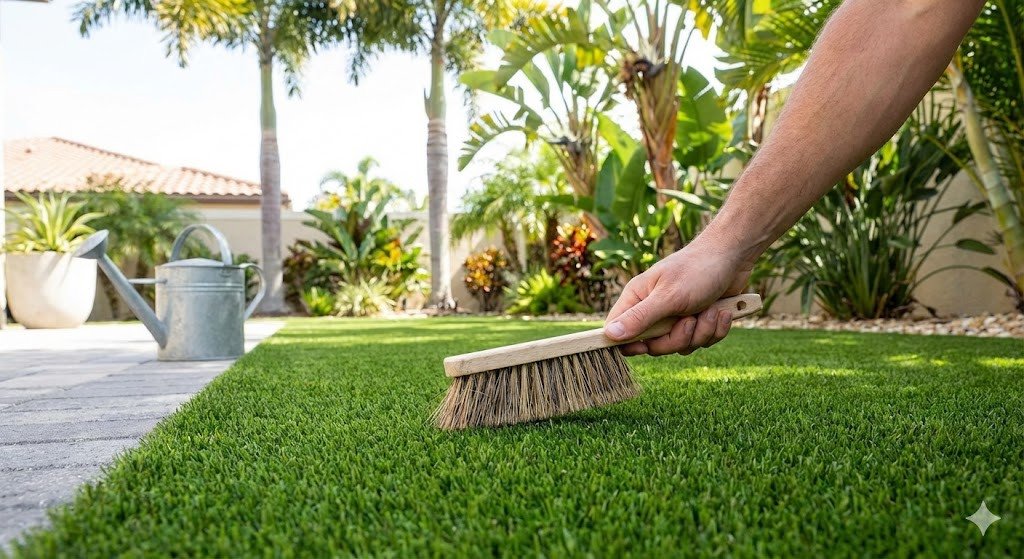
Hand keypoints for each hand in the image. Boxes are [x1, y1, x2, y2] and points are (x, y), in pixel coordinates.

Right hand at [603, 241, 751, 355]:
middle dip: (678, 338)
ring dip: (702, 331)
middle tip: (690, 320)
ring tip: (711, 310)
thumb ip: (639, 318)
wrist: (734, 257)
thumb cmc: (697, 270)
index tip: (644, 347)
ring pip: (681, 346)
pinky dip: (716, 329)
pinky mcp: (698, 322)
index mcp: (638, 299)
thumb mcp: (668, 296)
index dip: (628, 344)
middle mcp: (655, 310)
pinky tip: (722, 312)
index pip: (618, 331)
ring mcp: (677, 317)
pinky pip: (701, 341)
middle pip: (654, 346)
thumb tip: (608, 334)